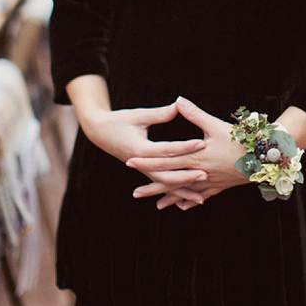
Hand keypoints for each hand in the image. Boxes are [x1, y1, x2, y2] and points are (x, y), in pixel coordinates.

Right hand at [83, 101, 208, 204]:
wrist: (100, 132)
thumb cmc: (119, 121)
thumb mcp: (138, 115)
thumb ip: (159, 113)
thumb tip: (179, 105)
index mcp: (140, 149)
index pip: (167, 150)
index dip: (185, 147)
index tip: (201, 143)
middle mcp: (141, 164)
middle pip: (166, 175)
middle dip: (186, 177)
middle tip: (205, 175)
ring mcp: (142, 170)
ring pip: (164, 184)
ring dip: (182, 191)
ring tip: (201, 198)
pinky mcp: (144, 171)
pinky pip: (161, 184)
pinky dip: (173, 192)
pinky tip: (187, 199)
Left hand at [126, 96, 248, 209]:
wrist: (261, 158)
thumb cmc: (238, 140)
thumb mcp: (214, 124)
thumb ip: (194, 114)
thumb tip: (178, 100)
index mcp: (195, 156)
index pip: (165, 159)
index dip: (147, 161)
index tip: (130, 162)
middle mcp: (200, 172)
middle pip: (171, 180)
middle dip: (152, 186)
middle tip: (135, 193)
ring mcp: (209, 182)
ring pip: (185, 192)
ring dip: (169, 197)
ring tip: (156, 205)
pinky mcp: (219, 186)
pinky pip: (201, 195)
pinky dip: (191, 200)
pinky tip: (183, 207)